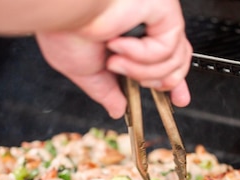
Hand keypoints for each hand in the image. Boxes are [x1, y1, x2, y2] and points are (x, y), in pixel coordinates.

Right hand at [35, 0, 191, 118]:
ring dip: (143, 72)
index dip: (174, 81)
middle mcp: (145, 24)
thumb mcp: (85, 72)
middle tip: (146, 85)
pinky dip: (142, 56)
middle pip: (178, 58)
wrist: (61, 13)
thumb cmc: (65, 30)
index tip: (178, 99)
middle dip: (167, 81)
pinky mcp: (163, 8)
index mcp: (129, 37)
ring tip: (116, 61)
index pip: (163, 58)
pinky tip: (119, 44)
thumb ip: (106, 90)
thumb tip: (117, 109)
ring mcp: (155, 15)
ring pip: (174, 60)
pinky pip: (168, 47)